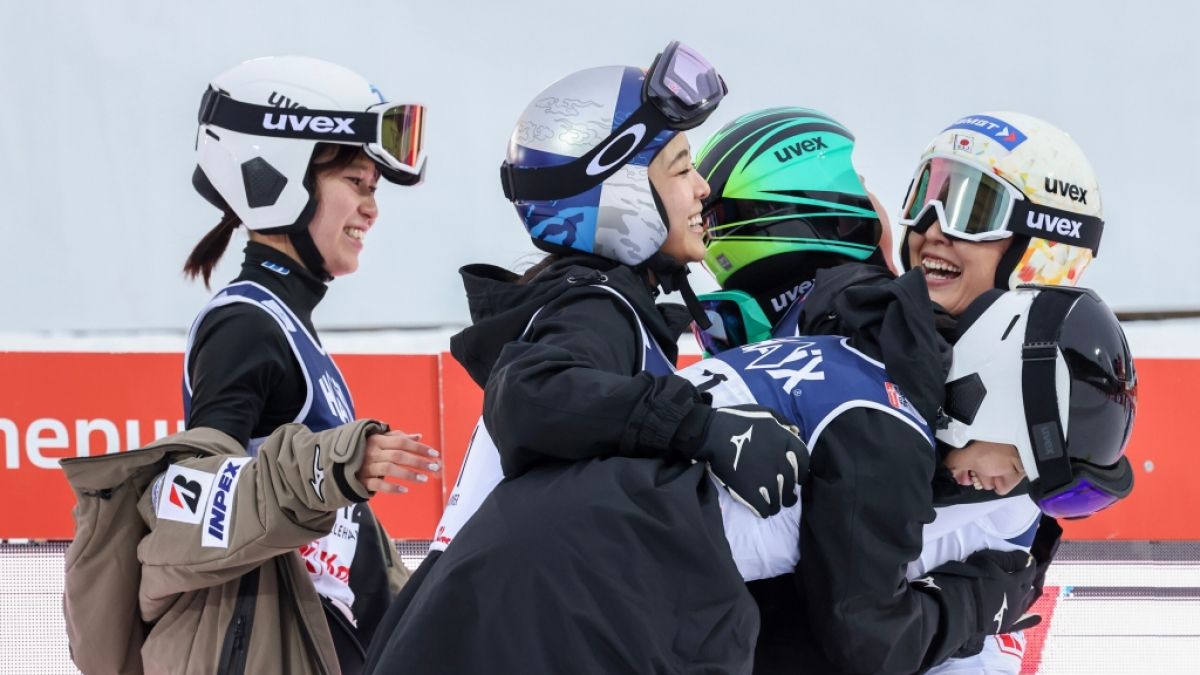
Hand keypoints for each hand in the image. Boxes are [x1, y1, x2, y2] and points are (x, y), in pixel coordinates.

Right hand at [356, 430, 440, 494]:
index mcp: (378, 440)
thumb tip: (419, 436)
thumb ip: (398, 438)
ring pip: (389, 469)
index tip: (435, 454)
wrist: (337, 464)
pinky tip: (405, 490)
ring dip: (408, 474)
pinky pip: (377, 484)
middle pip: (398, 455)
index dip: (419, 447)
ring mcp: (366, 466)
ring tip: (424, 479)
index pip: (402, 442)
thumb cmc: (364, 450)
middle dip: (418, 461)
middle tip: (434, 467)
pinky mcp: (361, 480)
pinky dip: (391, 487)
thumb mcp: (379, 440)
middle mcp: (372, 452)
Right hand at [678, 404, 806, 517]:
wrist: (711, 433)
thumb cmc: (738, 420)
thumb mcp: (767, 413)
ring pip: (780, 502)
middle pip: (792, 487)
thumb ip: (785, 423)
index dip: (801, 474)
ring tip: (772, 502)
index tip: (796, 478)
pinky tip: (761, 506)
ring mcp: (767, 481)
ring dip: (777, 502)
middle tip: (784, 494)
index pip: (805, 465)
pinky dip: (764, 510)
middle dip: (789, 492)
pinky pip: (764, 510)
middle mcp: (782, 464)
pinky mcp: (751, 493)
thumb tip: (796, 433)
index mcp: (787, 444)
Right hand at [923, 549, 1040, 634]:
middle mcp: (1018, 597)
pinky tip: (1037, 617)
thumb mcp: (988, 561)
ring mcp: (1012, 613)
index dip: (1028, 562)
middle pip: (1027, 586)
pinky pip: (1021, 623)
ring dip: (1028, 594)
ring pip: (1026, 602)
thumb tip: (1028, 557)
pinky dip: (1030, 620)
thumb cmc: (971, 580)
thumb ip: (1008, 559)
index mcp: (1014, 581)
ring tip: (1030, 589)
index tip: (1027, 557)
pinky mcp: (1004, 625)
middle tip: (1026, 572)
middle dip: (1028, 578)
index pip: (1027, 569)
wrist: (959, 607)